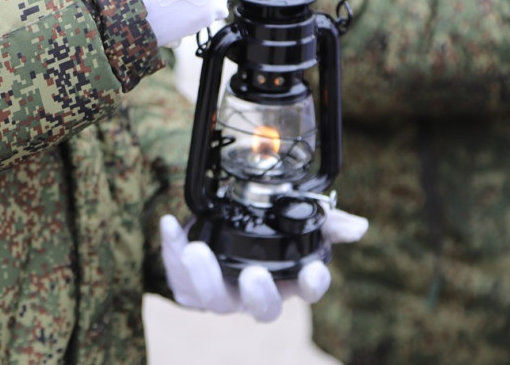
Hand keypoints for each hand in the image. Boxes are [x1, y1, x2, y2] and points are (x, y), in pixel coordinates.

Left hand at [160, 207, 367, 321]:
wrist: (212, 227)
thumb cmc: (258, 231)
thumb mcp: (290, 220)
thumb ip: (323, 221)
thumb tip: (358, 227)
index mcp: (283, 279)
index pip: (305, 290)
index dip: (312, 284)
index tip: (313, 270)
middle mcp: (253, 292)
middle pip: (262, 309)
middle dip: (260, 295)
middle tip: (253, 275)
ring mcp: (220, 293)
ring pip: (214, 298)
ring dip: (204, 275)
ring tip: (196, 250)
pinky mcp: (188, 287)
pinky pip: (176, 275)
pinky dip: (170, 248)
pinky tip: (170, 226)